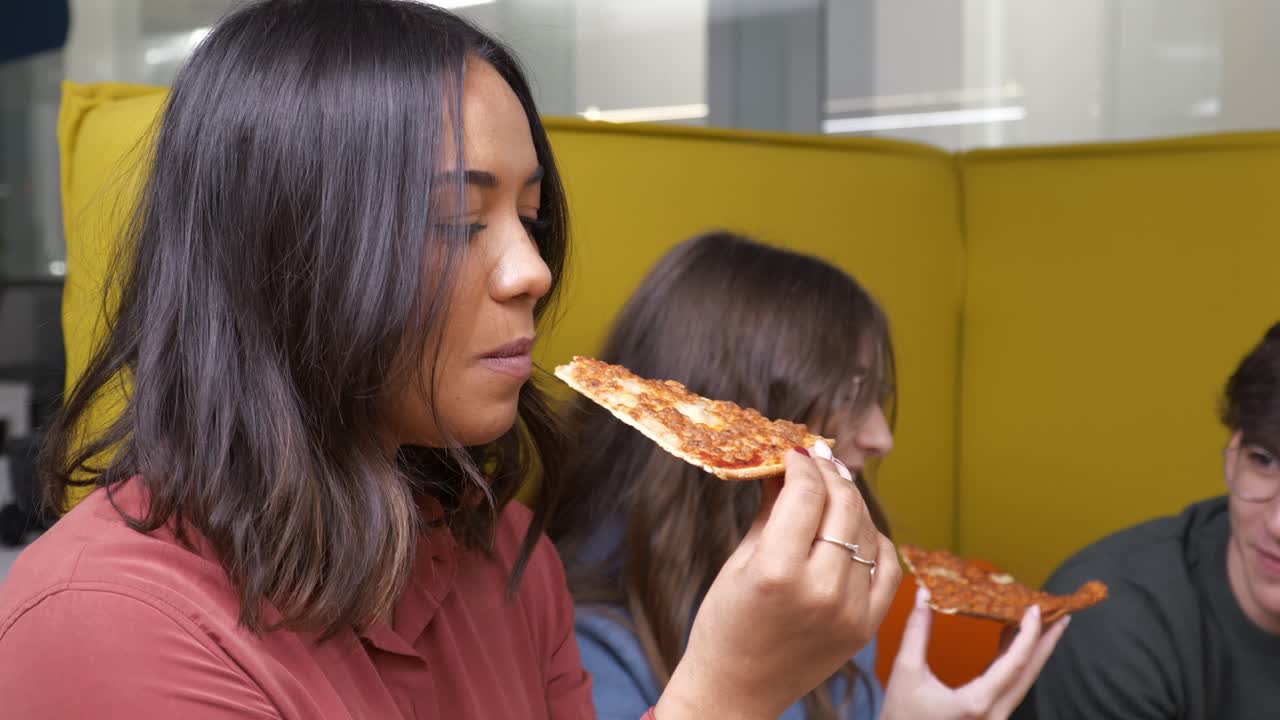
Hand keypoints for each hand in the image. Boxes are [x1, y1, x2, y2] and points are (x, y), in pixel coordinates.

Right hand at [655, 444, 900, 719]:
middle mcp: (820, 590)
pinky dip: (875, 540)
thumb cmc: (725, 625)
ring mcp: (850, 611)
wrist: (738, 691)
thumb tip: (783, 464)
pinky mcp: (866, 626)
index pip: (806, 492)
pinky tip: (855, 529)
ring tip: (832, 490)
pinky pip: (887, 566)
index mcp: (778, 572)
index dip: (802, 461)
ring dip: (851, 502)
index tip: (794, 450)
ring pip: (867, 531)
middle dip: (829, 472)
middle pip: (843, 505)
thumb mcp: (739, 562)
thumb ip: (770, 511)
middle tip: (817, 459)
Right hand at [880, 587, 1069, 719]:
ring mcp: (994, 719)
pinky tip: (1010, 642)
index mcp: (977, 702)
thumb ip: (917, 631)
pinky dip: (1014, 663)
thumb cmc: (900, 716)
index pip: (1014, 664)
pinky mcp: (988, 718)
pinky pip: (1009, 688)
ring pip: (1022, 682)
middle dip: (1046, 643)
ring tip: (1040, 623)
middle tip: (1062, 614)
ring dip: (1032, 652)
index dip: (1028, 634)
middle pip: (1028, 674)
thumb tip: (924, 594)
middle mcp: (994, 714)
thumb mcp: (906, 671)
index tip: (1035, 607)